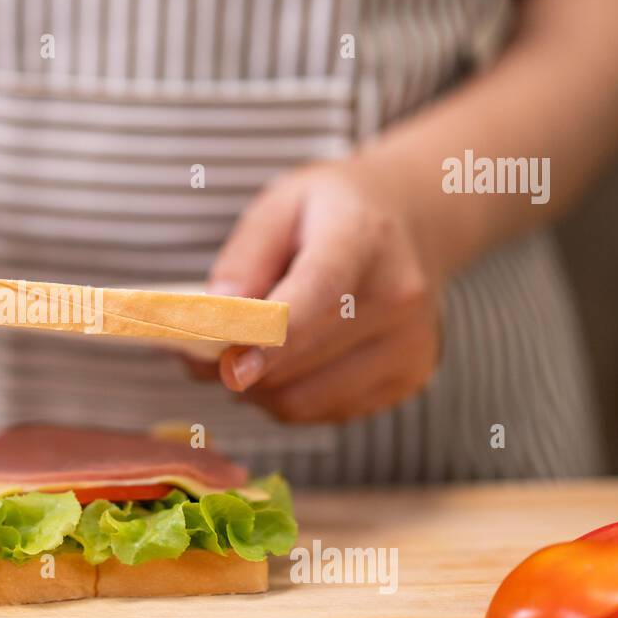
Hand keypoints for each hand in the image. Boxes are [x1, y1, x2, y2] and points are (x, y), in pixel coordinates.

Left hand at [202, 161, 441, 423]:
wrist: (413, 221)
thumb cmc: (332, 214)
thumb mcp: (280, 204)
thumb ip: (245, 256)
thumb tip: (219, 313)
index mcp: (363, 239)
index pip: (319, 293)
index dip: (272, 337)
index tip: (230, 368)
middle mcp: (398, 297)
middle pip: (298, 360)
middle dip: (238, 364)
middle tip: (204, 350)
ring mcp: (409, 344)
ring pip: (303, 401)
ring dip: (259, 389)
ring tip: (248, 353)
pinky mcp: (409, 379)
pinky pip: (323, 412)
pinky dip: (292, 397)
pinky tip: (291, 362)